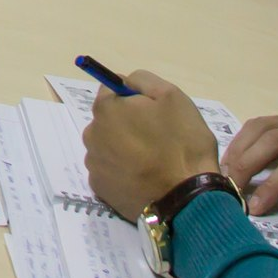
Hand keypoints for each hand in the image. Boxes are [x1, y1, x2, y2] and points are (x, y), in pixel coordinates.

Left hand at [84, 70, 223, 216]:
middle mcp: (91, 134)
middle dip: (127, 123)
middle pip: (108, 119)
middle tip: (157, 138)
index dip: (133, 99)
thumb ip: (142, 80)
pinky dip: (122, 170)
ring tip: (152, 160)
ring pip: (108, 145)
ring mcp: (94, 164)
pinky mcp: (100, 188)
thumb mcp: (171, 96)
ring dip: (124, 147)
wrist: (187, 198)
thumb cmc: (181, 143)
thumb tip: (124, 82)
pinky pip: (109, 169)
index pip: (111, 91)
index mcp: (105, 109)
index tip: (153, 113)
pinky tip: (143, 177)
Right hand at [223, 115, 277, 259]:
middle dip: (248, 162)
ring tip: (226, 172)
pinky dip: (247, 139)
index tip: (255, 208)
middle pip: (275, 137)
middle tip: (230, 188)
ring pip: (266, 124)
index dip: (274, 184)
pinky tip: (236, 158)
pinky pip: (267, 124)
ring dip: (242, 146)